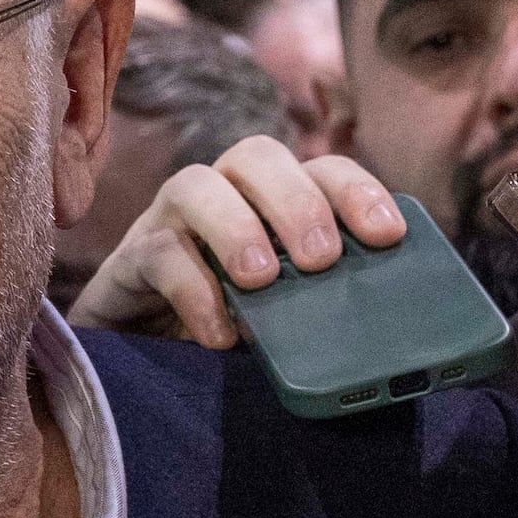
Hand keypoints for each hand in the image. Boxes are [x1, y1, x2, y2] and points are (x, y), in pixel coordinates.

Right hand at [67, 134, 398, 350]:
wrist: (145, 362)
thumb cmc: (231, 330)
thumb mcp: (288, 316)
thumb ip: (323, 304)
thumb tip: (380, 333)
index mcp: (272, 202)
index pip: (320, 169)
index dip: (357, 191)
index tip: (387, 236)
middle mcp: (221, 194)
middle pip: (256, 155)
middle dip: (295, 202)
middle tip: (320, 259)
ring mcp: (169, 220)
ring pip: (195, 183)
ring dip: (235, 227)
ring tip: (262, 281)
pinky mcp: (129, 261)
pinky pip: (157, 252)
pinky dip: (191, 288)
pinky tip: (219, 331)